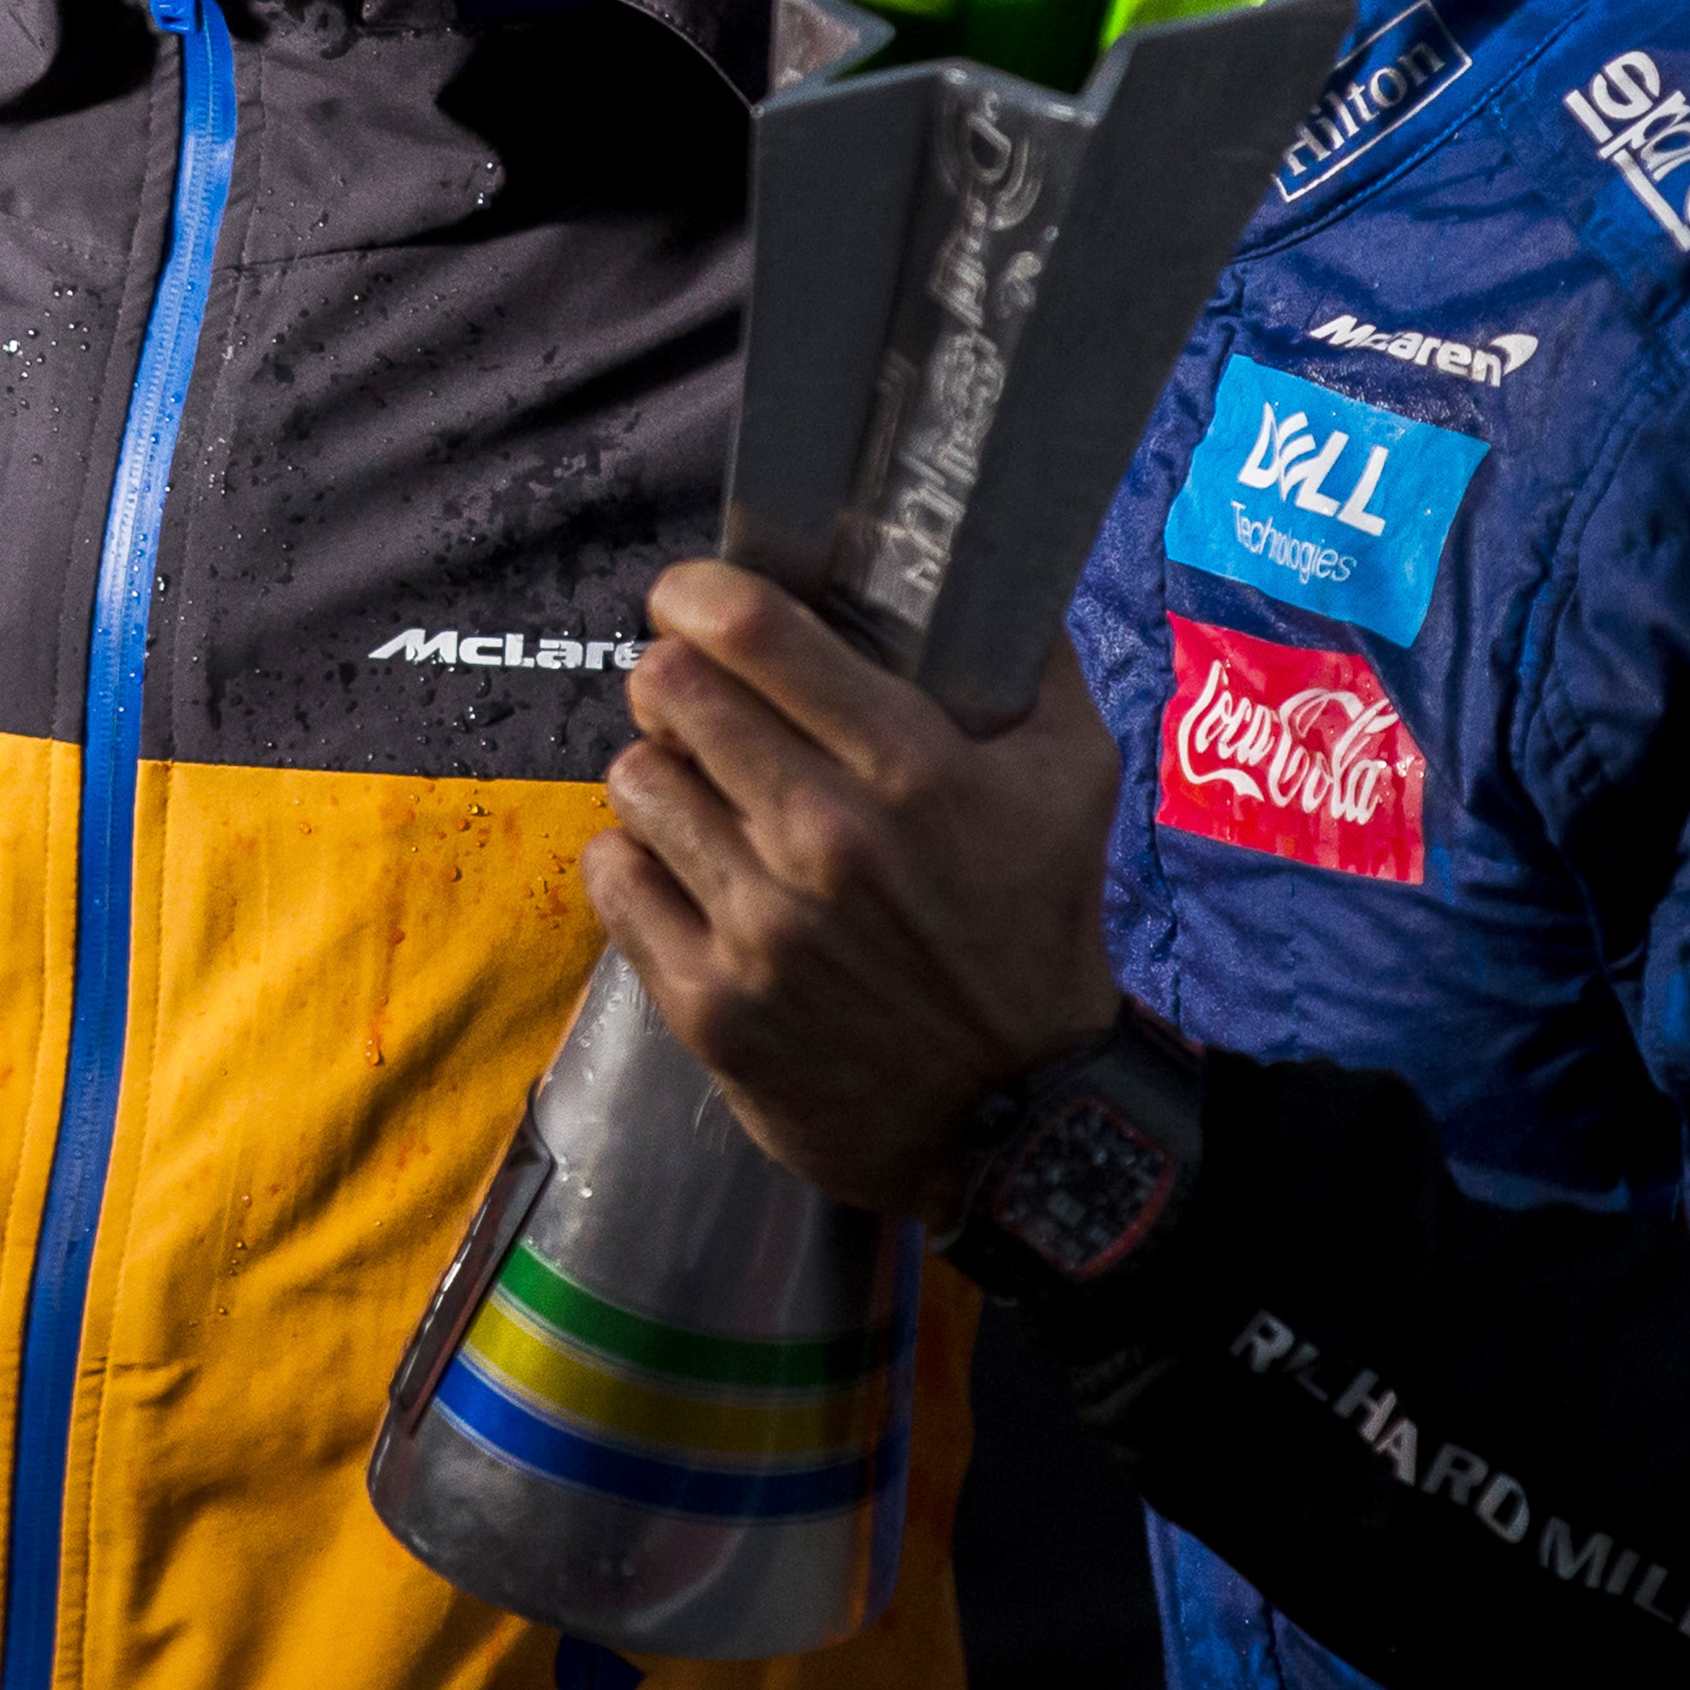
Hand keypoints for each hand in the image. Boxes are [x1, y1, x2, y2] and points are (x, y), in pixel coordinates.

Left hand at [594, 560, 1125, 1220]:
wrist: (1020, 1118)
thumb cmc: (1038, 932)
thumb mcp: (1076, 780)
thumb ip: (1033, 663)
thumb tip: (986, 572)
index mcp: (912, 769)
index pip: (754, 632)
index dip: (698, 595)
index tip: (691, 600)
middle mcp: (825, 837)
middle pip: (671, 691)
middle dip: (671, 679)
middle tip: (691, 698)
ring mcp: (760, 924)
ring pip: (633, 781)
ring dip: (657, 775)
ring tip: (696, 795)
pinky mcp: (708, 1001)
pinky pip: (613, 876)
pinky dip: (634, 862)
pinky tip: (677, 870)